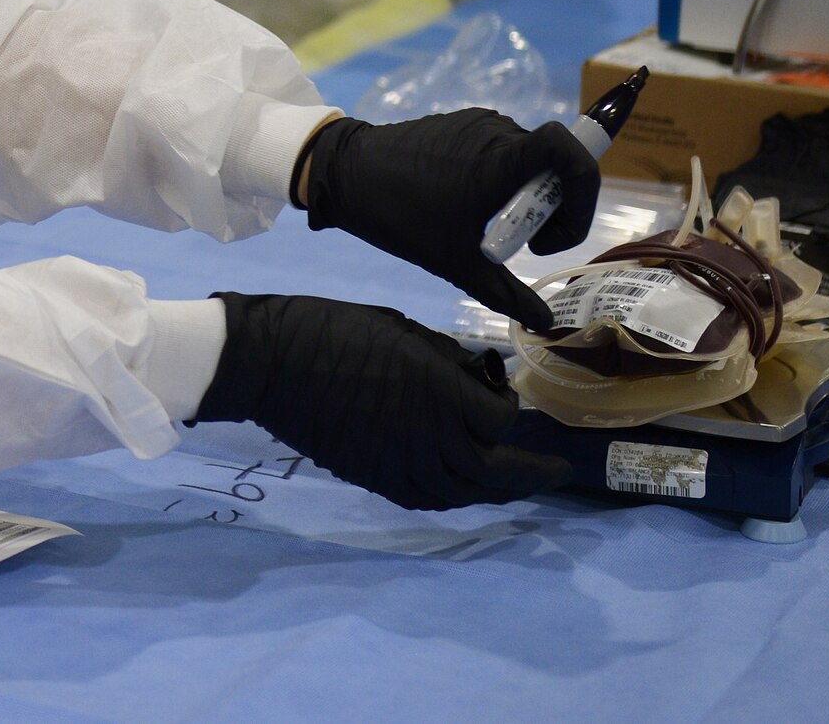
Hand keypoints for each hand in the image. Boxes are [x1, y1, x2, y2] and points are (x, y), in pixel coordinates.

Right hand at [193, 293, 571, 509]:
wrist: (271, 362)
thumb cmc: (334, 328)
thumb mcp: (402, 328)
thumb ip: (444, 358)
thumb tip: (474, 376)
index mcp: (439, 390)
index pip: (501, 420)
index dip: (510, 408)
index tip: (501, 392)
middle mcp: (429, 435)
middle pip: (496, 470)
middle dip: (532, 473)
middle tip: (557, 472)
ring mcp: (399, 462)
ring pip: (464, 493)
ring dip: (496, 492)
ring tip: (516, 488)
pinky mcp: (372, 476)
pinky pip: (424, 499)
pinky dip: (451, 498)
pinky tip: (460, 490)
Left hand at [295, 110, 600, 329]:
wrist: (344, 175)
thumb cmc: (402, 217)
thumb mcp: (458, 264)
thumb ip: (507, 294)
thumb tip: (544, 323)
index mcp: (504, 158)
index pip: (571, 149)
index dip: (584, 185)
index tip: (558, 226)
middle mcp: (498, 131)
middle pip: (553, 166)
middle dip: (551, 209)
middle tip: (523, 245)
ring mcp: (478, 122)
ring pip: (528, 161)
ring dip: (524, 197)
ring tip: (488, 229)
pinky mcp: (461, 122)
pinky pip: (501, 151)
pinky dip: (502, 180)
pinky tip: (469, 207)